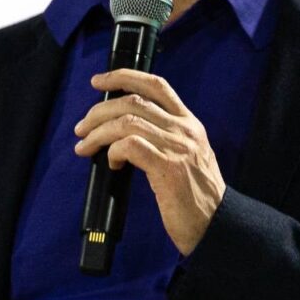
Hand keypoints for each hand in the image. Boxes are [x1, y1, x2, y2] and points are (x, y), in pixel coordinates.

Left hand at [74, 69, 225, 255]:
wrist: (218, 223)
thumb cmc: (197, 195)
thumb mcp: (187, 155)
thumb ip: (164, 137)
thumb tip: (123, 131)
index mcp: (189, 123)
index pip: (156, 85)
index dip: (123, 77)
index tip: (98, 81)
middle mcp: (184, 129)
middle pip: (133, 101)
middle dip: (99, 111)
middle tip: (82, 128)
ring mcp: (177, 147)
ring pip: (127, 122)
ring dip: (98, 133)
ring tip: (85, 146)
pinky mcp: (168, 168)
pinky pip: (130, 146)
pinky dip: (113, 151)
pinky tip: (112, 163)